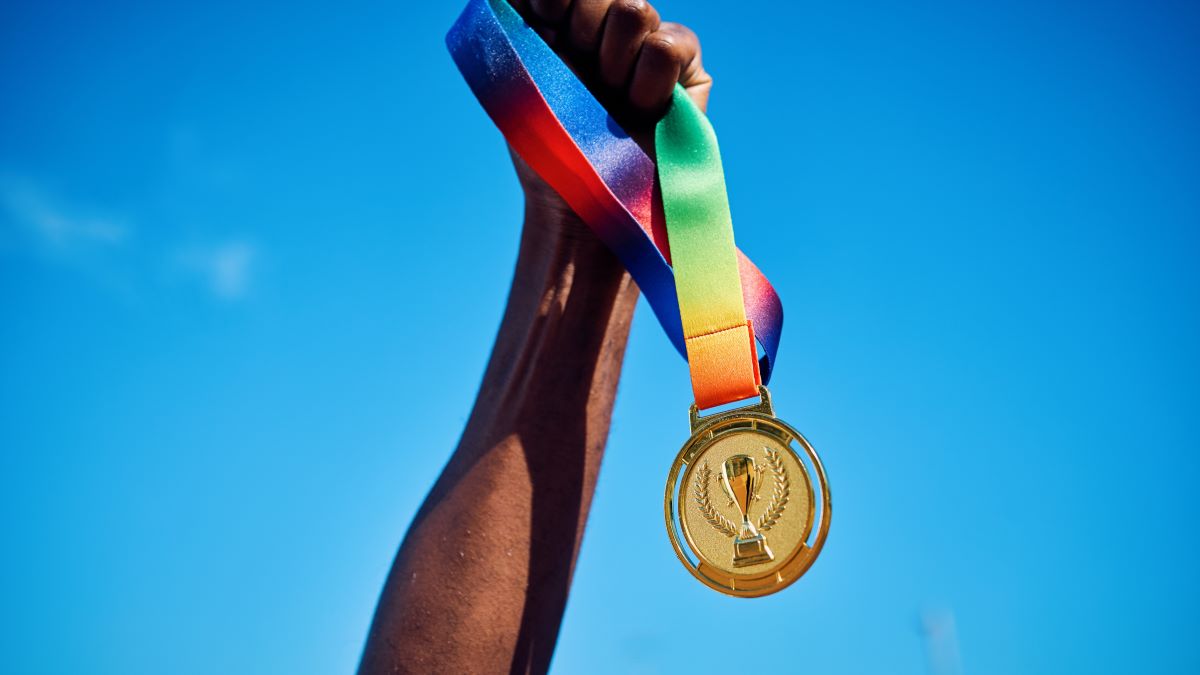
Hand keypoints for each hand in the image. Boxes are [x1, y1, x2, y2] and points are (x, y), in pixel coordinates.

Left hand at [507, 0, 711, 226]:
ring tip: (612, 100)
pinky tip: (642, 110)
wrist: (589, 207)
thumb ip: (514, 21)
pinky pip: (668, 45)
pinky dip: (648, 83)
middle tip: (578, 75)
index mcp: (561, 21)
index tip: (545, 20)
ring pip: (634, 9)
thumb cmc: (548, 153)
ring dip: (614, 62)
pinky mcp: (687, 68)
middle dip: (582, 26)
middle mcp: (606, 27)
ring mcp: (647, 44)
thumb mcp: (516, 81)